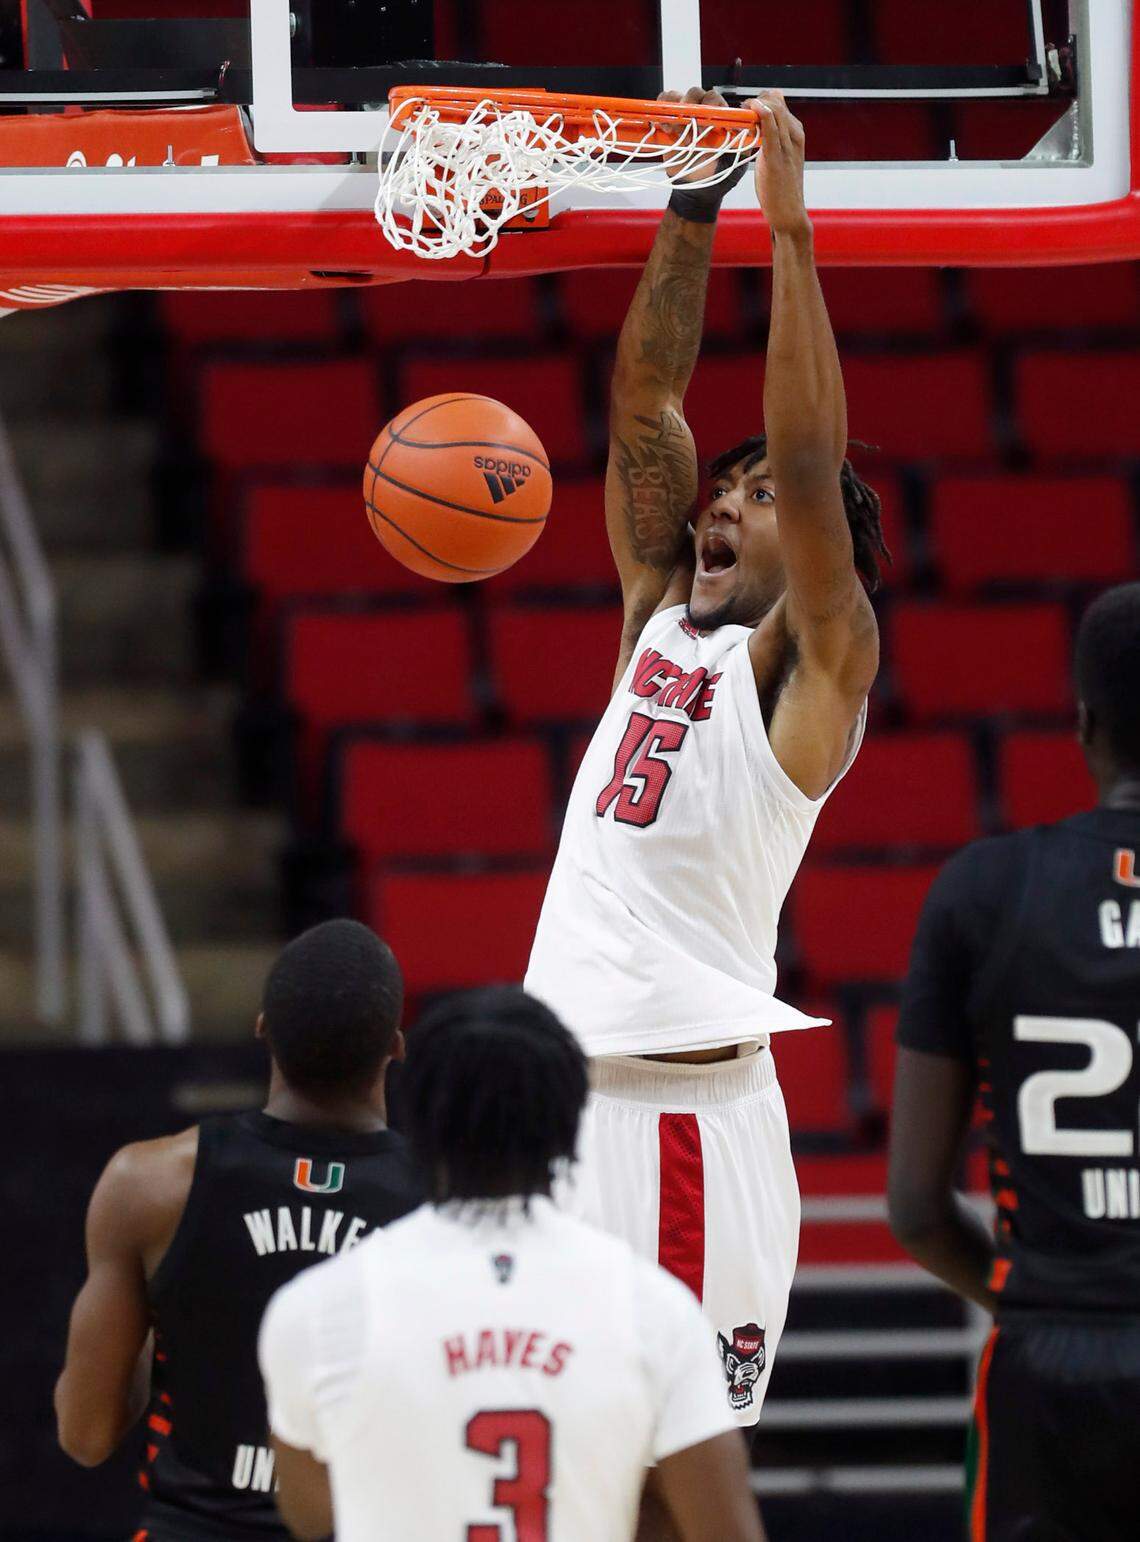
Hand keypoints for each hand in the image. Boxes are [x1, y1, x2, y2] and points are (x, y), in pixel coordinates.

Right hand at [658, 86, 735, 185]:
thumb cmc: (716, 175)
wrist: (695, 190)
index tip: (707, 123)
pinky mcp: (667, 123)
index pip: (715, 99)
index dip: (711, 106)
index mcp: (718, 118)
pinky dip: (661, 113)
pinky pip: (661, 106)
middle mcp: (700, 112)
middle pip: (695, 93)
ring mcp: (682, 116)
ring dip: (675, 111)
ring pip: (676, 97)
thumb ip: (742, 146)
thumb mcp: (735, 163)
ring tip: (675, 131)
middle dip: (691, 106)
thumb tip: (749, 129)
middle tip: (690, 127)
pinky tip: (666, 130)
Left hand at [745, 91, 810, 237]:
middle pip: (776, 101)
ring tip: (741, 115)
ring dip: (754, 106)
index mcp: (796, 133)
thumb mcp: (780, 157)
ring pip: (774, 110)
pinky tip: (750, 112)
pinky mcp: (776, 159)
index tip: (746, 108)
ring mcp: (787, 146)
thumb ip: (773, 139)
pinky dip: (761, 115)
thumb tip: (762, 122)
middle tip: (740, 111)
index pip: (779, 101)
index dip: (760, 99)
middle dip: (755, 100)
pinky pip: (770, 129)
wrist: (789, 213)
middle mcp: (794, 135)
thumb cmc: (781, 187)